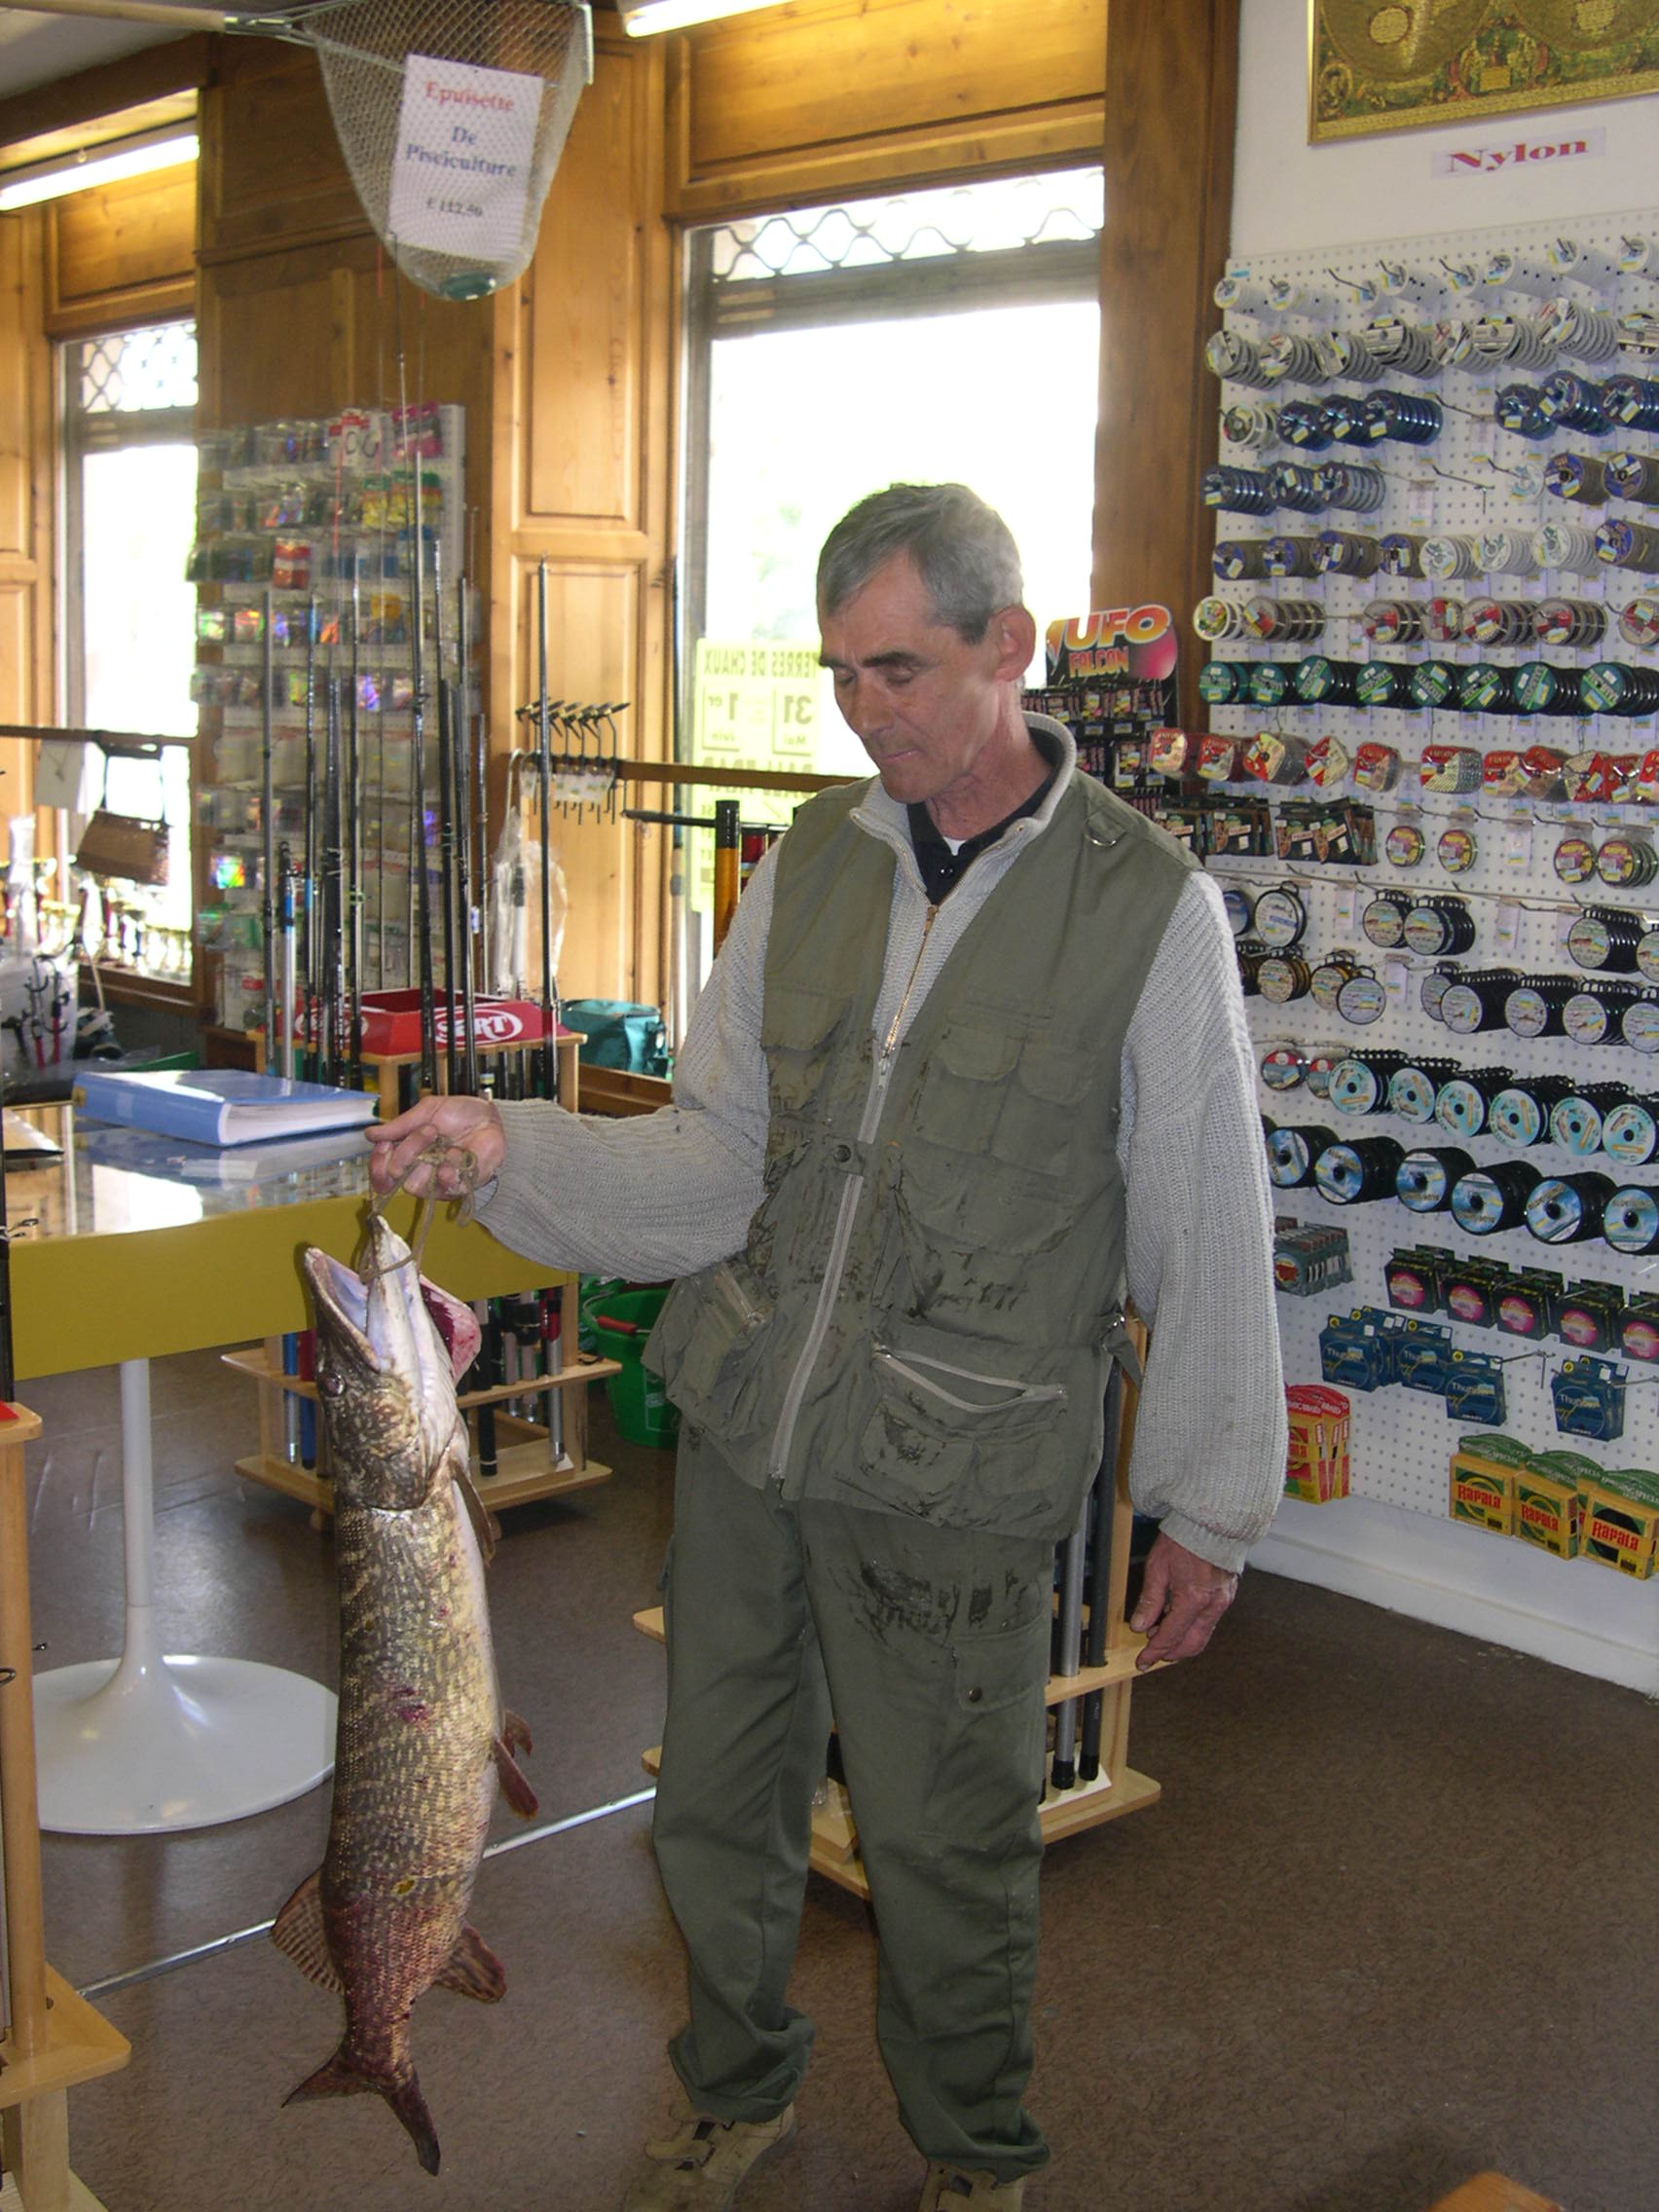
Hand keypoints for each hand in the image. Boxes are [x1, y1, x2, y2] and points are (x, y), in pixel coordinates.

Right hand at [365, 1093, 505, 1199]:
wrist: (490, 1116)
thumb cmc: (460, 1114)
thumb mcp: (427, 1111)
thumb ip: (400, 1125)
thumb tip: (369, 1135)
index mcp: (408, 1153)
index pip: (382, 1172)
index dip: (377, 1163)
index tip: (383, 1145)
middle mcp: (420, 1170)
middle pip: (396, 1177)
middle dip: (406, 1153)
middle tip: (427, 1131)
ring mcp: (438, 1180)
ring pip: (415, 1186)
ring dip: (425, 1161)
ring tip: (443, 1140)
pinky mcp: (459, 1186)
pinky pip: (444, 1189)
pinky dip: (446, 1173)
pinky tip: (455, 1155)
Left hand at [1129, 1531, 1238, 1669]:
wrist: (1210, 1521)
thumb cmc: (1183, 1539)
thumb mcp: (1157, 1568)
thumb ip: (1150, 1600)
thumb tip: (1140, 1626)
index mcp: (1194, 1598)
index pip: (1171, 1636)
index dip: (1155, 1652)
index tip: (1142, 1661)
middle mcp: (1213, 1605)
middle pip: (1191, 1645)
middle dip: (1170, 1654)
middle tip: (1151, 1655)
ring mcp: (1223, 1602)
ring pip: (1202, 1636)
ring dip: (1181, 1643)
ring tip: (1160, 1637)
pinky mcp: (1226, 1597)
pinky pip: (1208, 1623)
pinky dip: (1191, 1629)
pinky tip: (1175, 1622)